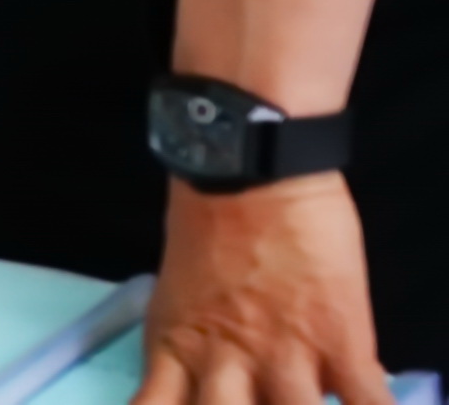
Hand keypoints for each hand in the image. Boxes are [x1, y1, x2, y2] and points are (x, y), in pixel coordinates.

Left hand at [133, 177, 389, 404]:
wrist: (252, 163)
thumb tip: (236, 385)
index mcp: (176, 347)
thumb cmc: (212, 218)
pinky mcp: (341, 343)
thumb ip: (201, 343)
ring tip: (306, 399)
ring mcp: (284, 357)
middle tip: (262, 404)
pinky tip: (369, 401)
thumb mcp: (184, 290)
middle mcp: (224, 363)